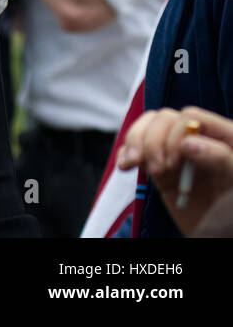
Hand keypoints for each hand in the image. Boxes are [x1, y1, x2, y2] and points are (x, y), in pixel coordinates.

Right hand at [117, 105, 232, 235]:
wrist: (217, 229)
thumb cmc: (232, 204)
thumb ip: (219, 157)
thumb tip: (188, 142)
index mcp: (219, 135)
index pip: (190, 117)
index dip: (177, 134)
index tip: (175, 162)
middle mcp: (194, 138)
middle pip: (163, 119)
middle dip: (153, 141)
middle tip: (158, 169)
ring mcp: (173, 150)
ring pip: (146, 127)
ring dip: (134, 143)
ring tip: (133, 164)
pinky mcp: (157, 165)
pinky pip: (134, 147)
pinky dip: (124, 153)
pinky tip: (125, 165)